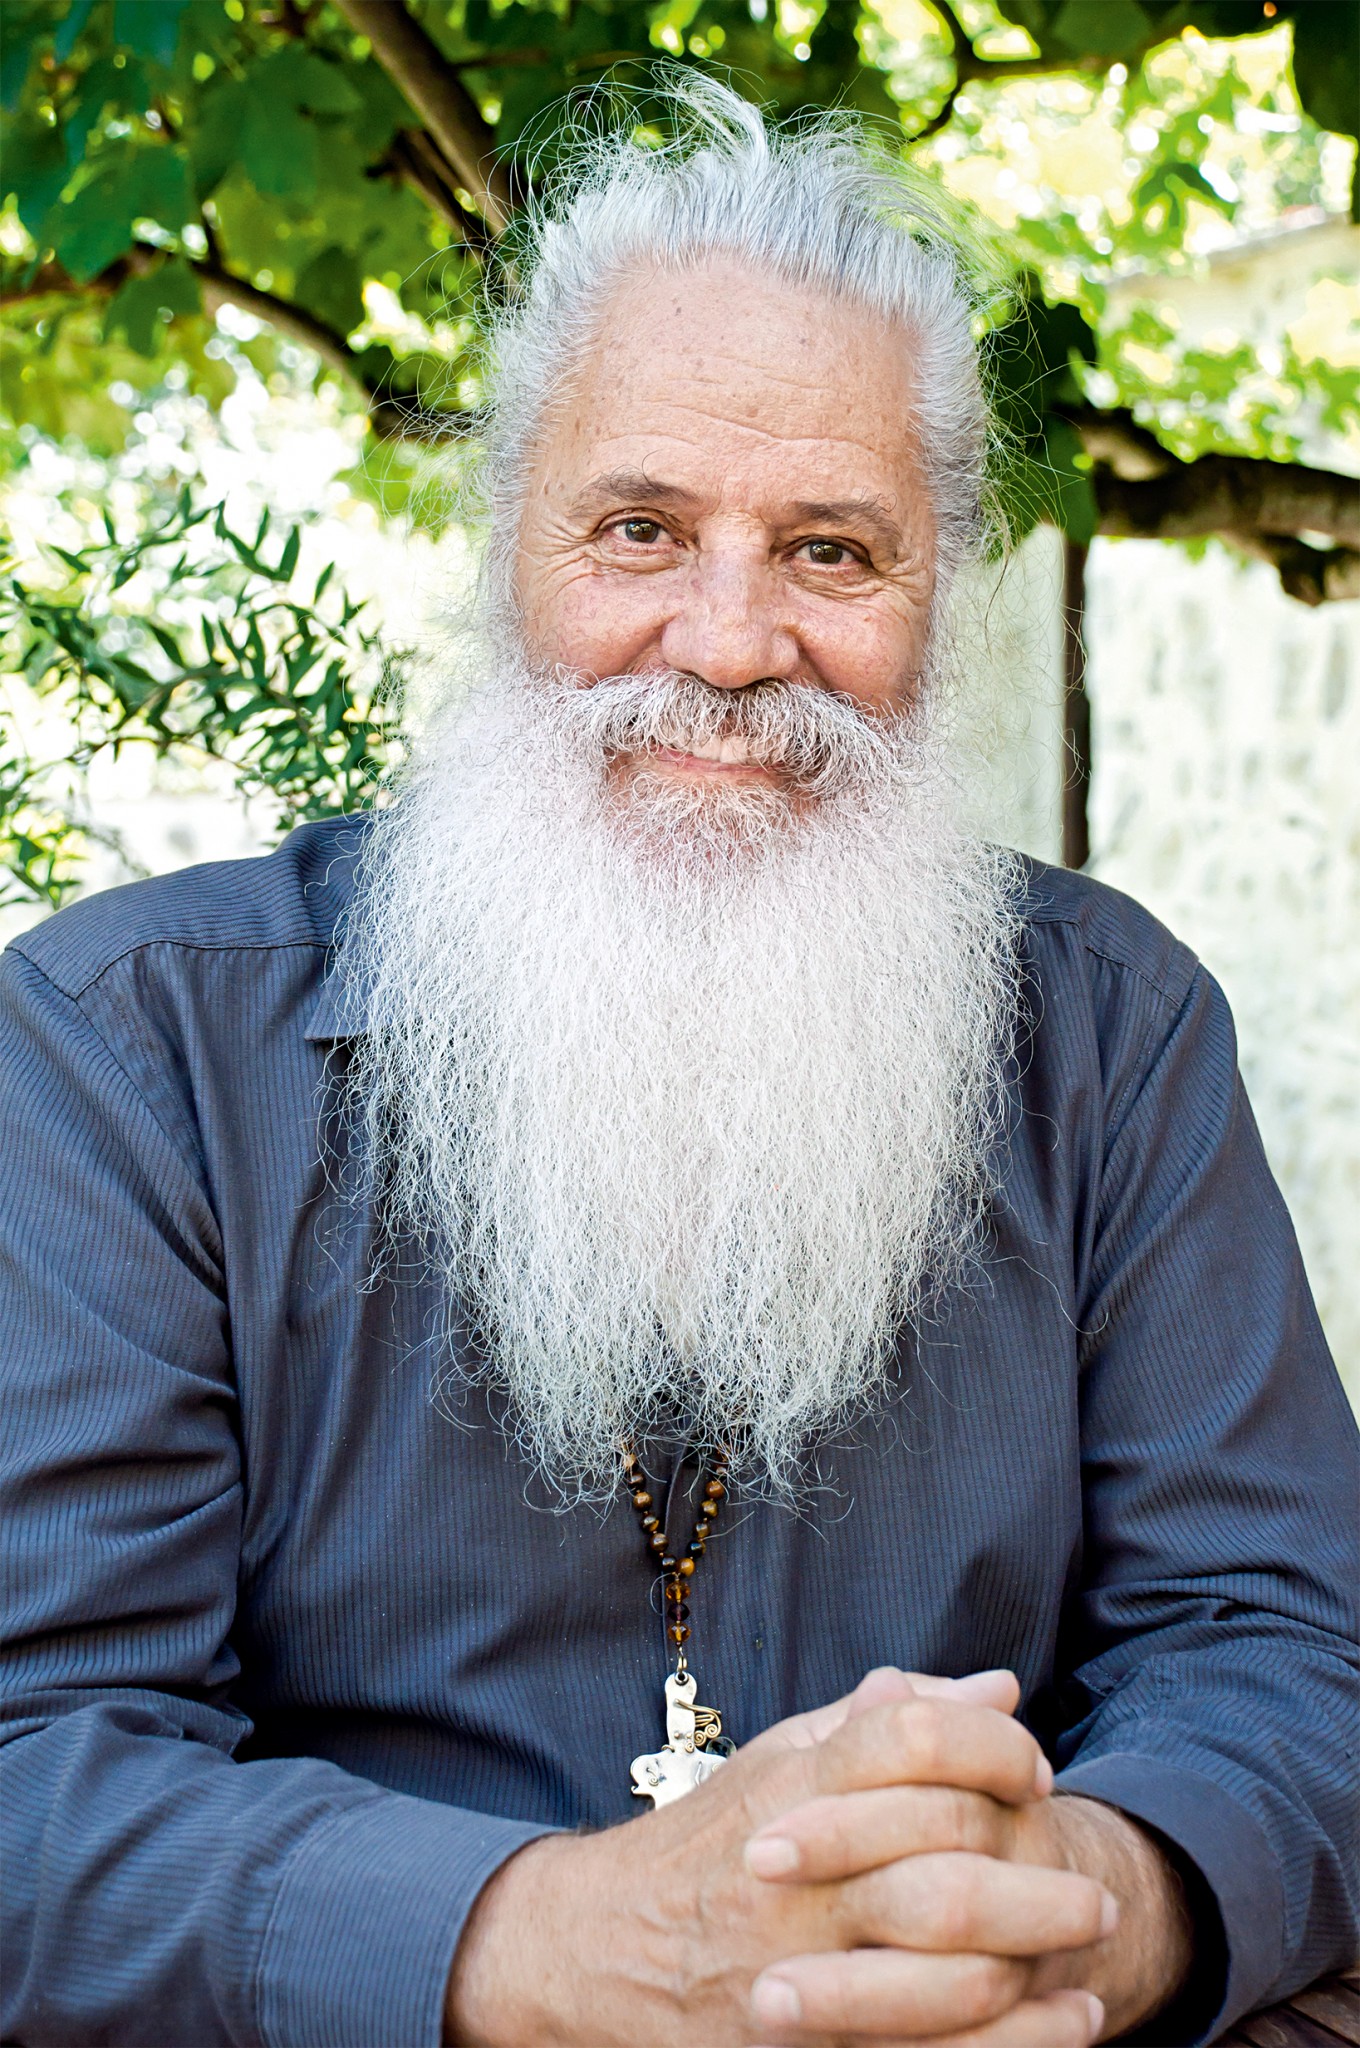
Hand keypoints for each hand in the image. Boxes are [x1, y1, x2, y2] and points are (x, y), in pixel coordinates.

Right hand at [445, 1668, 1116, 2047]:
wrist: (595, 1952)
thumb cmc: (705, 1847)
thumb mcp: (780, 1761)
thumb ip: (883, 1722)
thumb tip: (997, 1687)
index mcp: (792, 1786)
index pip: (912, 1738)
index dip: (993, 1750)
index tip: (1034, 1776)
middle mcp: (797, 1873)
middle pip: (946, 1859)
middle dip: (1040, 1877)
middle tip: (1095, 1886)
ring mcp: (797, 1968)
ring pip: (948, 1969)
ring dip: (1038, 1961)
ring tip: (1092, 1953)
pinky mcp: (803, 2046)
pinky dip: (1015, 2043)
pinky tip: (1063, 2023)